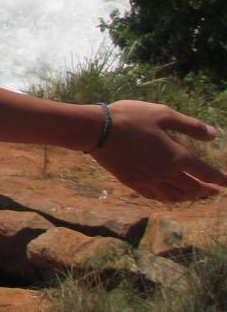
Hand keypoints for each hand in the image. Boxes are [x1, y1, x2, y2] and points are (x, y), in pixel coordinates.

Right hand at [92, 101, 226, 201]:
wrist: (96, 130)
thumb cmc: (131, 117)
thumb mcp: (163, 114)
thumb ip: (191, 126)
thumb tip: (215, 135)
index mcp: (177, 157)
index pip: (205, 173)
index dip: (220, 179)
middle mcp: (166, 174)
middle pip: (192, 189)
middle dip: (206, 191)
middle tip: (214, 191)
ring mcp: (148, 181)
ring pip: (175, 197)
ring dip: (189, 197)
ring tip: (194, 195)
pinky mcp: (132, 183)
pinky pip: (155, 196)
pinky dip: (167, 198)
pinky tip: (168, 195)